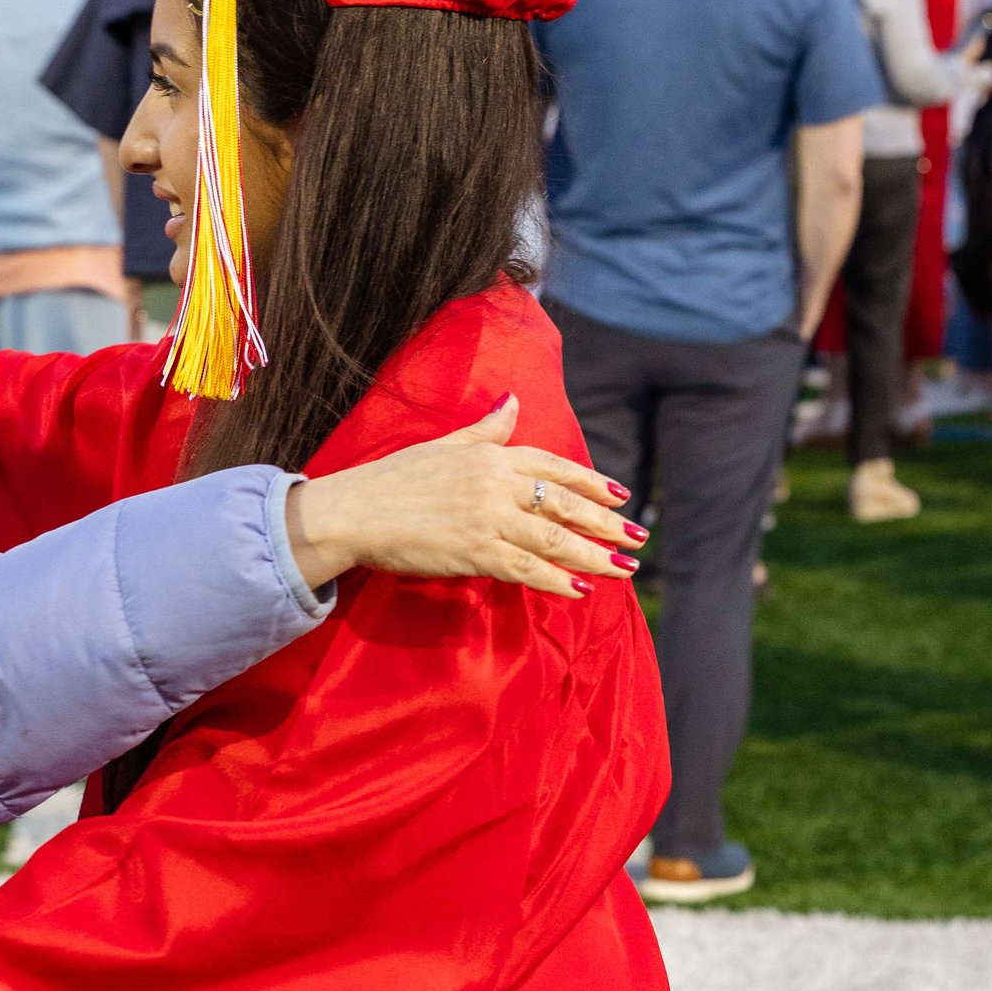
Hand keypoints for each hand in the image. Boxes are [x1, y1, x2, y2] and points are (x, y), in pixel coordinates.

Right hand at [287, 399, 641, 599]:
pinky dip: (556, 579)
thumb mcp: (444, 445)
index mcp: (491, 455)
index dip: (592, 483)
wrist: (353, 511)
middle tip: (638, 539)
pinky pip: (526, 568)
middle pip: (565, 504)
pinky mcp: (475, 552)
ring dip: (594, 555)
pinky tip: (580, 589)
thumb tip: (513, 401)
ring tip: (624, 568)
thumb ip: (485, 429)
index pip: (555, 467)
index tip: (621, 496)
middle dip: (606, 523)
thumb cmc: (392, 479)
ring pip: (554, 539)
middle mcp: (497, 483)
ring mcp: (488, 518)